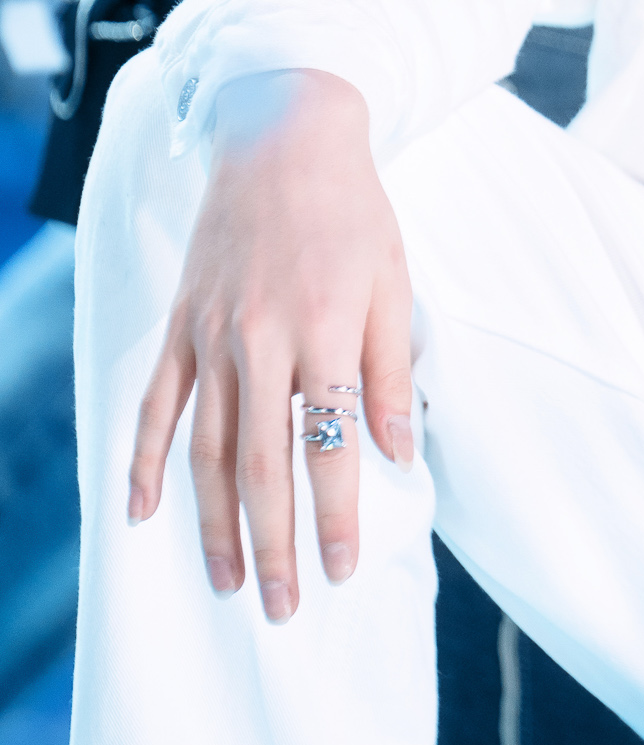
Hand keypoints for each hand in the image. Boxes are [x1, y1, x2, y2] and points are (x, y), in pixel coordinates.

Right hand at [128, 69, 414, 620]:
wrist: (284, 138)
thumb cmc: (353, 214)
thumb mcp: (394, 284)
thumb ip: (393, 373)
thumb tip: (399, 455)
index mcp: (325, 329)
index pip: (331, 444)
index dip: (337, 514)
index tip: (345, 568)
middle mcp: (261, 338)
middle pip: (262, 463)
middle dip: (276, 543)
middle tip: (286, 606)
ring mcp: (211, 334)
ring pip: (207, 449)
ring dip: (216, 524)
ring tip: (230, 583)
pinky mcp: (181, 324)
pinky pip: (159, 405)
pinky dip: (147, 461)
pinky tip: (143, 514)